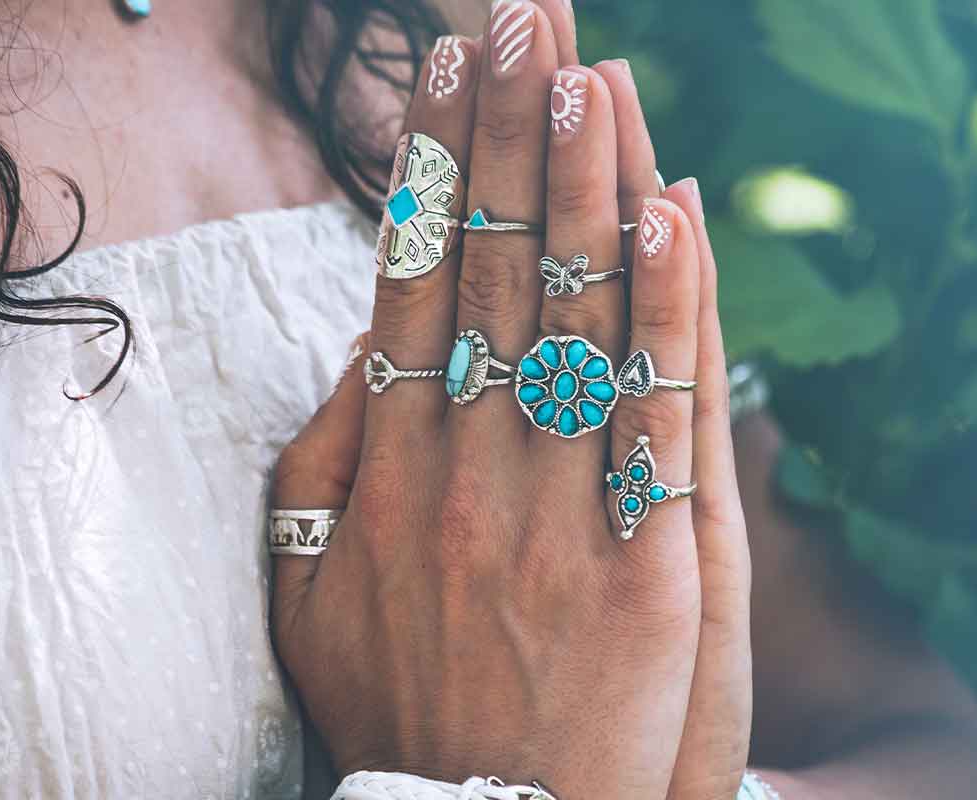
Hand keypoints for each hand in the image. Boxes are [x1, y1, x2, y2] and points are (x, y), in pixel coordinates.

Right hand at [270, 2, 750, 796]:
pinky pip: (656, 414)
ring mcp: (554, 513)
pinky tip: (673, 208)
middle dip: (512, 133)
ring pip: (573, 319)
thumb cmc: (389, 704)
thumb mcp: (303, 586)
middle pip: (493, 272)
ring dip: (585, 183)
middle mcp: (462, 470)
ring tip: (593, 69)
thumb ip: (322, 462)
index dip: (434, 168)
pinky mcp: (643, 566)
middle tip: (527, 17)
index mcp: (382, 469)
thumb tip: (361, 348)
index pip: (410, 282)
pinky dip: (668, 307)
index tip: (447, 70)